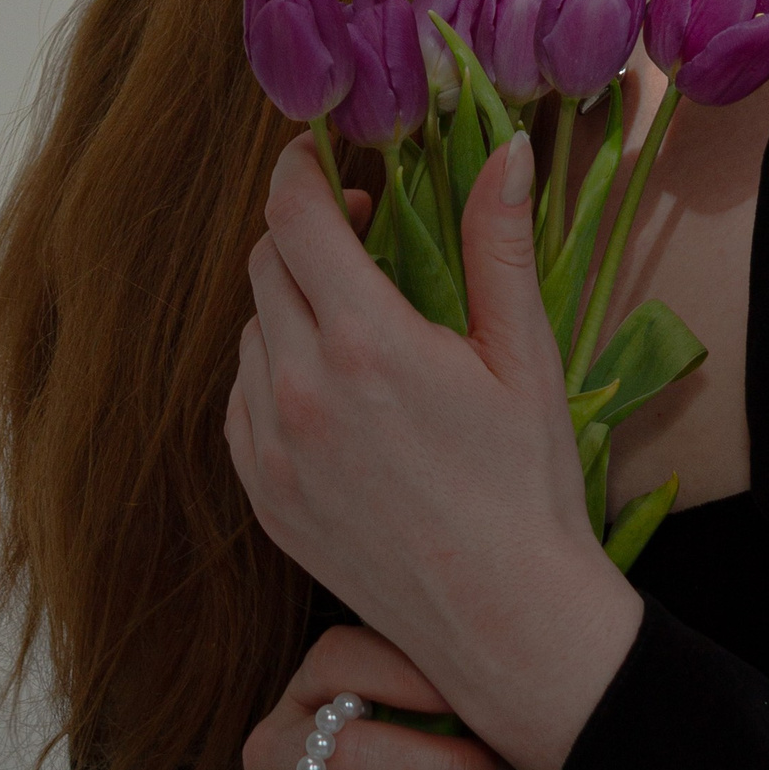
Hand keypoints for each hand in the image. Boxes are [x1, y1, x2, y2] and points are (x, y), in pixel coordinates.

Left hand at [225, 131, 642, 769]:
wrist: (505, 623)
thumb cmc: (528, 482)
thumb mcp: (524, 352)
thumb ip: (500, 241)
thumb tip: (509, 147)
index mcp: (366, 342)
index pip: (295, 216)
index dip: (300, 170)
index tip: (320, 155)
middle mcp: (301, 389)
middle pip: (267, 265)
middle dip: (306, 233)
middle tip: (362, 235)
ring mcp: (271, 449)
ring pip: (251, 330)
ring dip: (290, 304)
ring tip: (355, 319)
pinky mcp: (261, 497)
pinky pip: (240, 398)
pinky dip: (271, 372)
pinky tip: (327, 386)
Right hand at [229, 623, 511, 769]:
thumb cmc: (367, 767)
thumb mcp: (378, 720)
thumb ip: (423, 700)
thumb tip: (509, 698)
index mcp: (303, 694)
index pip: (340, 660)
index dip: (409, 674)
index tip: (480, 696)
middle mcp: (270, 752)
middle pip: (347, 752)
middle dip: (438, 769)